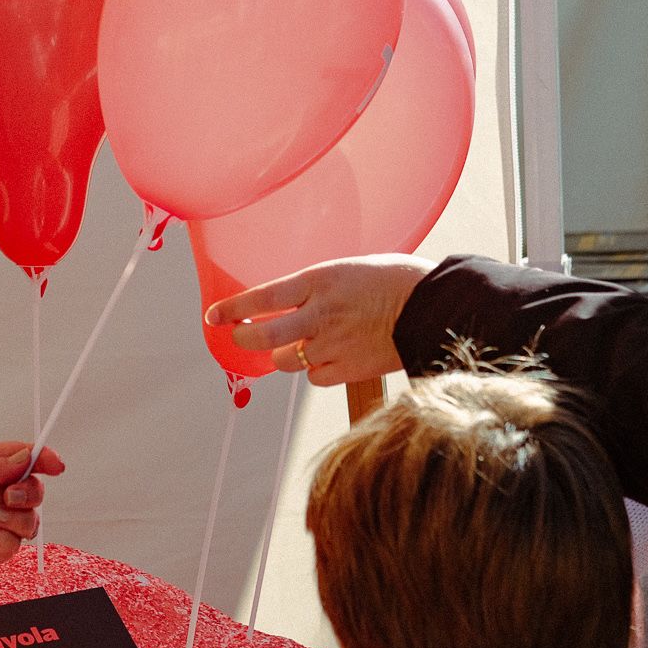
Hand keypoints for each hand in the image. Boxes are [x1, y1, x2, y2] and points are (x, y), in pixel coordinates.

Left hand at [0, 443, 63, 572]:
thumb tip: (26, 458)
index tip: (55, 464)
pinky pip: (11, 546)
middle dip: (30, 492)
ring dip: (15, 518)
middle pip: (33, 491)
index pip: (23, 459)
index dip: (43, 459)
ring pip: (28, 521)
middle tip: (8, 494)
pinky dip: (0, 539)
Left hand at [205, 254, 434, 386]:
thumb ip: (314, 288)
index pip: (260, 298)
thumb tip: (284, 302)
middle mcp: (320, 314)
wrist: (434, 306)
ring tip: (299, 343)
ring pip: (286, 361)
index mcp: (319, 282)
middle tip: (242, 337)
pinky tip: (327, 357)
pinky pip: (314, 377)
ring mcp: (333, 345)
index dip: (231, 309)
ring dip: (284, 355)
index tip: (214, 316)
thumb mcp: (346, 270)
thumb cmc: (393, 280)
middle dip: (244, 339)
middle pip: (263, 337)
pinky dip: (314, 371)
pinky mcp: (348, 369)